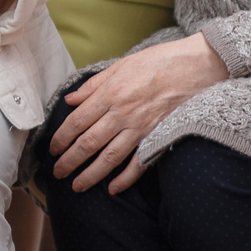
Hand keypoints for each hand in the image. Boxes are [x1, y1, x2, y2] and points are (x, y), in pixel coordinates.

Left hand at [46, 33, 229, 193]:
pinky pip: (139, 163)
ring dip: (91, 175)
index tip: (52, 149)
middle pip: (88, 143)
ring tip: (77, 186)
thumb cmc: (159, 62)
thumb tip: (70, 100)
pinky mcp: (159, 136)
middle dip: (70, 161)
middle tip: (57, 173)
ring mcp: (141, 128)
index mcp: (110, 93)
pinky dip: (125, 179)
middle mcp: (122, 113)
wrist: (198, 66)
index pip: (77, 121)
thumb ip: (94, 85)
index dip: (62, 138)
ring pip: (109, 157)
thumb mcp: (122, 65)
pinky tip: (113, 189)